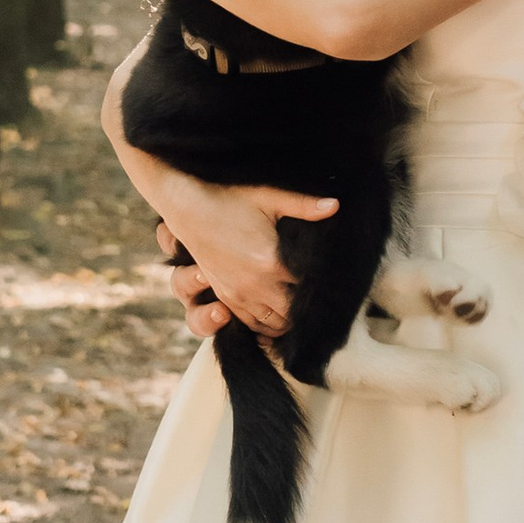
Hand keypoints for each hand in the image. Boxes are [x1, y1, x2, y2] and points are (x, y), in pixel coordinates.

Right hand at [151, 176, 337, 340]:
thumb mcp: (268, 197)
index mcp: (272, 263)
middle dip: (308, 309)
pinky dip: (266, 325)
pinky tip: (276, 315)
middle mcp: (256, 285)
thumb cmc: (230, 198)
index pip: (309, 289)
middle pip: (294, 314)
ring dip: (288, 320)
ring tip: (300, 308)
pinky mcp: (225, 297)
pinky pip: (252, 324)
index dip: (324, 288)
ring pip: (274, 324)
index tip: (333, 280)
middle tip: (321, 299)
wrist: (187, 206)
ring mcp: (238, 295)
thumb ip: (304, 205)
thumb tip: (336, 205)